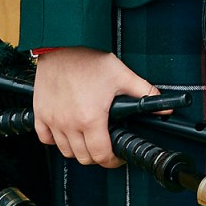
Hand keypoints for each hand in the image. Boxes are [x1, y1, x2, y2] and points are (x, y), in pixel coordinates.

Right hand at [33, 46, 157, 165]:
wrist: (62, 44)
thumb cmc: (88, 58)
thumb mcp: (122, 75)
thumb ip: (144, 93)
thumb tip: (164, 107)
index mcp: (91, 118)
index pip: (101, 155)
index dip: (112, 160)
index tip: (116, 156)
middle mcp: (69, 123)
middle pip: (83, 158)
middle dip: (97, 156)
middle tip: (105, 146)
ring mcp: (53, 120)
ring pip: (65, 151)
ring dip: (78, 150)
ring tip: (88, 139)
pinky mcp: (41, 113)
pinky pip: (46, 138)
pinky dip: (56, 140)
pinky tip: (67, 132)